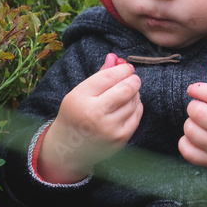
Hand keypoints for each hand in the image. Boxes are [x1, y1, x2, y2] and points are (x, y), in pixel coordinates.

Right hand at [38, 53, 142, 183]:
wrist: (69, 149)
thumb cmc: (75, 115)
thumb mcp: (79, 93)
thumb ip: (99, 75)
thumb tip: (116, 57)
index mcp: (80, 99)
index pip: (109, 77)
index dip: (122, 69)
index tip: (127, 67)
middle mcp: (94, 114)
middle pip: (126, 89)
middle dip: (133, 79)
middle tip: (133, 77)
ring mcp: (109, 129)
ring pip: (133, 102)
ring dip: (135, 93)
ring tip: (129, 91)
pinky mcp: (120, 139)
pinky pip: (137, 116)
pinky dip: (136, 106)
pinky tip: (130, 104)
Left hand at [180, 64, 206, 180]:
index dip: (198, 89)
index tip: (194, 89)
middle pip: (198, 112)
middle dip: (194, 106)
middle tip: (200, 107)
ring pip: (190, 131)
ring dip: (190, 123)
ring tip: (200, 123)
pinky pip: (188, 152)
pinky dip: (185, 142)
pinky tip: (194, 138)